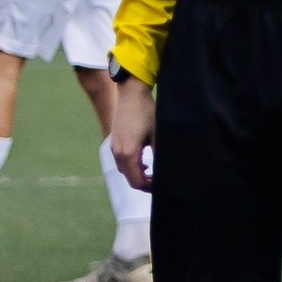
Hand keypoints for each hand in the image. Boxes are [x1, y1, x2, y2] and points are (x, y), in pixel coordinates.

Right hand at [110, 77, 155, 192]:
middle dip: (144, 183)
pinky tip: (143, 161)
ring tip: (153, 172)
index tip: (163, 186)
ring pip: (124, 171)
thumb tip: (167, 172)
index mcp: (128, 154)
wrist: (131, 94)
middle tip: (159, 182)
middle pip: (129, 179)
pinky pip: (121, 162)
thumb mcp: (158, 136)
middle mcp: (118, 153)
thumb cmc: (147, 113)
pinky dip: (131, 166)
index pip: (137, 181)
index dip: (150, 188)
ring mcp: (114, 147)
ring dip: (137, 174)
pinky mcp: (114, 142)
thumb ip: (160, 156)